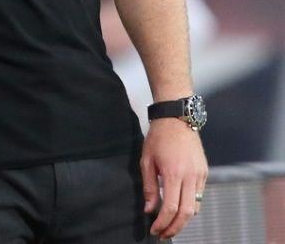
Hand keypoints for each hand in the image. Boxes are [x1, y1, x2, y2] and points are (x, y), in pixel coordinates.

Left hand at [141, 118, 208, 239]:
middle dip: (175, 227)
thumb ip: (148, 186)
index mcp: (174, 172)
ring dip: (183, 219)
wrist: (176, 119)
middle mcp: (190, 176)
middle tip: (163, 234)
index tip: (154, 229)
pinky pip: (200, 196)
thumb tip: (149, 209)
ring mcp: (200, 175)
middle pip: (186, 212)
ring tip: (169, 223)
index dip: (163, 222)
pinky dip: (190, 206)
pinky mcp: (205, 173)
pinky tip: (179, 208)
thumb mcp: (146, 160)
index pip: (171, 207)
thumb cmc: (158, 137)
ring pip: (196, 207)